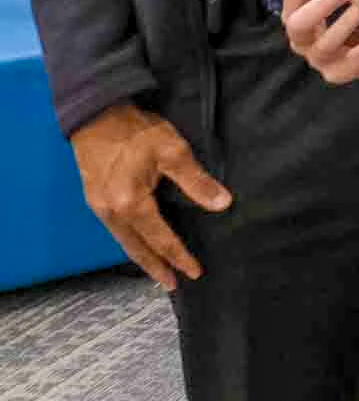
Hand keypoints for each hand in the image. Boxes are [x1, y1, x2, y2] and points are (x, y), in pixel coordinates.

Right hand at [67, 103, 230, 288]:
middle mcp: (111, 213)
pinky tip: (140, 243)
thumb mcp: (173, 152)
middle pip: (137, 249)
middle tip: (172, 286)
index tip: (194, 273)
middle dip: (156, 268)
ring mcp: (99, 208)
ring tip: (158, 271)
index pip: (161, 239)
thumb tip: (222, 204)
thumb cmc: (137, 132)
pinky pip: (116, 230)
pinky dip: (131, 242)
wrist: (96, 115)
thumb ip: (196, 181)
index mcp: (131, 204)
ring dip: (142, 258)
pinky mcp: (94, 199)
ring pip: (124, 242)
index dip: (179, 257)